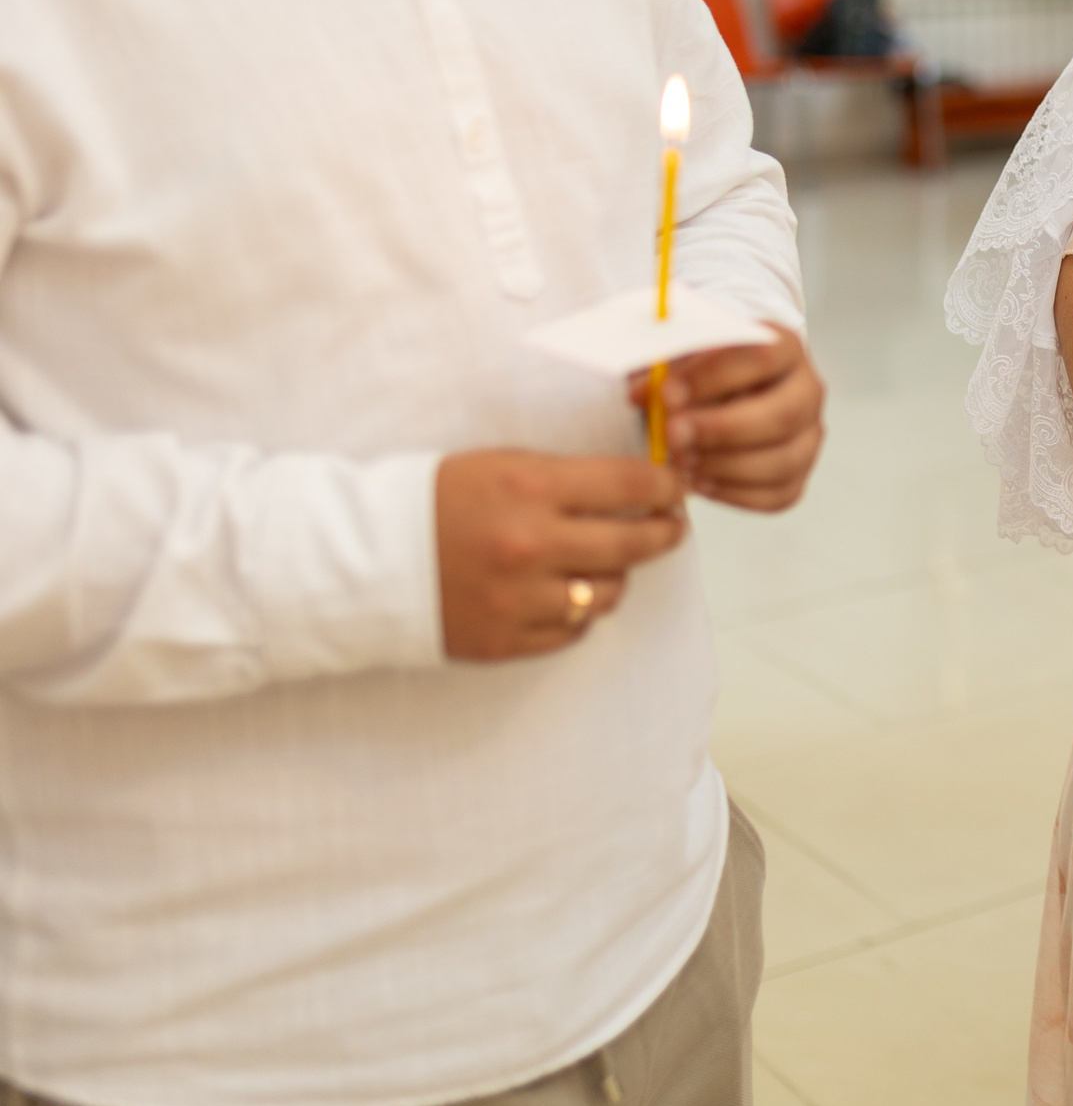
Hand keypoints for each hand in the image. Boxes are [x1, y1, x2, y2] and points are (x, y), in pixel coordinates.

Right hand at [435, 450, 687, 660]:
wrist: (364, 560)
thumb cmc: (436, 501)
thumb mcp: (500, 465)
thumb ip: (566, 476)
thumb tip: (635, 483)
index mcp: (530, 489)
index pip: (630, 484)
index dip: (666, 486)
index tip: (674, 489)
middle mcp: (532, 545)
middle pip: (634, 543)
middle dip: (664, 533)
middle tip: (671, 528)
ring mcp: (521, 599)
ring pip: (610, 592)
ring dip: (615, 574)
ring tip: (604, 560)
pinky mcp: (508, 640)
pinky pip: (574, 629)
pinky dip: (579, 610)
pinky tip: (566, 591)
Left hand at [627, 326, 826, 510]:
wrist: (721, 393)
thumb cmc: (701, 372)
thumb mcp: (682, 356)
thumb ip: (663, 367)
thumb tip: (641, 394)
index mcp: (784, 347)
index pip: (762, 358)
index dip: (714, 377)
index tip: (668, 393)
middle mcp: (807, 391)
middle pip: (782, 415)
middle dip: (722, 429)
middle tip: (673, 435)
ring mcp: (808, 437)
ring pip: (781, 461)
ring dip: (724, 466)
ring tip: (681, 462)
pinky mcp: (798, 476)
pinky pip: (776, 496)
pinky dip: (733, 493)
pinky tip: (698, 482)